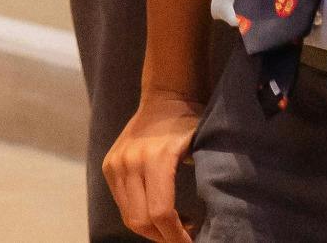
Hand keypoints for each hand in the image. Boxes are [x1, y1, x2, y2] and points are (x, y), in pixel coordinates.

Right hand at [103, 91, 200, 242]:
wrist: (164, 98)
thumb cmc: (191, 124)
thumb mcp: (204, 148)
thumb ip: (206, 181)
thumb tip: (217, 219)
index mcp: (155, 158)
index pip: (161, 213)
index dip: (177, 237)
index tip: (194, 242)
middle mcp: (130, 161)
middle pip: (141, 220)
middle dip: (164, 238)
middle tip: (185, 239)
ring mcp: (116, 163)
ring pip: (128, 216)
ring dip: (152, 230)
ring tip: (174, 226)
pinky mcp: (109, 166)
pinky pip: (122, 203)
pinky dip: (140, 215)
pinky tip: (160, 212)